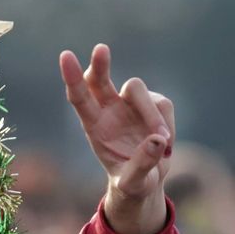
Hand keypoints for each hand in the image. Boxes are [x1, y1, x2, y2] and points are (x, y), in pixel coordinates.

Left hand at [60, 44, 174, 233]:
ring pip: (138, 90)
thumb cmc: (132, 183)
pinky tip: (166, 145)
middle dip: (100, 65)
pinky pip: (163, 105)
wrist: (147, 181)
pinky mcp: (153, 104)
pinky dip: (168, 124)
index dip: (72, 77)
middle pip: (99, 79)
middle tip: (100, 50)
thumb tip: (157, 140)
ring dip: (152, 116)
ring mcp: (131, 104)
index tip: (66, 56)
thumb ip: (142, 165)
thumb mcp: (133, 183)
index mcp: (94, 126)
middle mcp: (109, 110)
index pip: (79, 98)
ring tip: (163, 144)